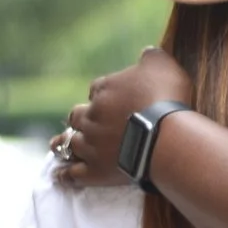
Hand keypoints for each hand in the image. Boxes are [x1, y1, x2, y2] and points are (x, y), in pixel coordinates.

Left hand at [53, 47, 195, 188]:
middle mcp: (91, 116)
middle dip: (82, 119)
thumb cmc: (166, 99)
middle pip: (78, 116)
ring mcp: (90, 145)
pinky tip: (60, 175)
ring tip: (60, 146)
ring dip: (65, 144)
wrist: (167, 137)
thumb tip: (147, 52)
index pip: (97, 89)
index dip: (105, 95)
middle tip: (89, 123)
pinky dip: (65, 175)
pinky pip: (73, 174)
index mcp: (104, 90)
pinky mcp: (95, 170)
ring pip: (69, 143)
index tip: (115, 101)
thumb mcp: (163, 66)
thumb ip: (152, 57)